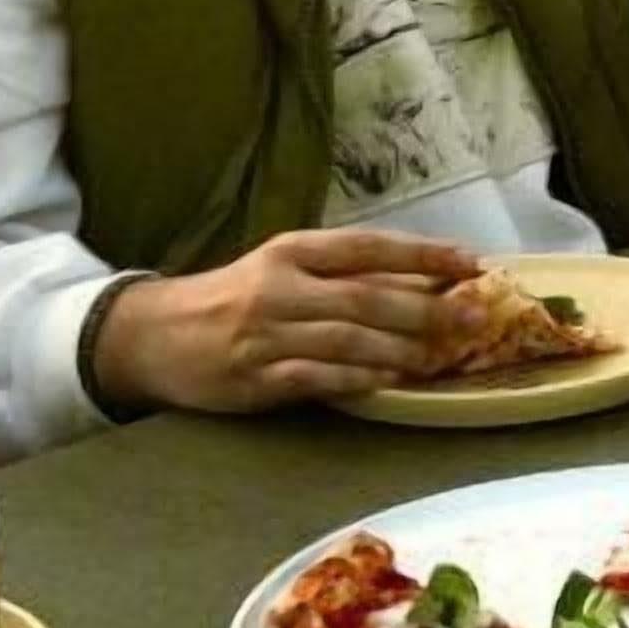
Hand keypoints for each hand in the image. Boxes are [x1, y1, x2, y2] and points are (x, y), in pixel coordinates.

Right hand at [91, 230, 483, 414]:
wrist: (156, 336)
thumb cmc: (236, 298)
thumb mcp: (283, 268)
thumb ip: (342, 273)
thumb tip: (422, 280)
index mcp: (292, 251)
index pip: (369, 247)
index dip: (424, 254)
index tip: (471, 264)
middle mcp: (281, 287)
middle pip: (366, 296)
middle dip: (426, 307)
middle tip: (473, 317)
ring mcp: (267, 334)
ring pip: (347, 338)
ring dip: (400, 348)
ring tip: (438, 356)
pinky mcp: (255, 377)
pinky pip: (317, 378)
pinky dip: (357, 378)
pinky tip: (389, 380)